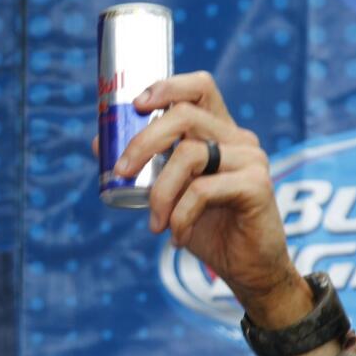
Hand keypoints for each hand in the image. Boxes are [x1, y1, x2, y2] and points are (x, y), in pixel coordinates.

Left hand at [109, 71, 309, 328]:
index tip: (136, 105)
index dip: (167, 86)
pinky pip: (202, 190)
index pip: (199, 87)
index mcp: (218, 131)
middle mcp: (238, 137)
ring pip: (189, 154)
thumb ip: (141, 167)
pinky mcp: (258, 184)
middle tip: (121, 172)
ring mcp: (251, 158)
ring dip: (160, 191)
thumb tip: (97, 142)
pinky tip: (178, 237)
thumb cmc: (207, 227)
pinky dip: (181, 215)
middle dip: (143, 142)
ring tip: (155, 222)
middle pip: (184, 115)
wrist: (247, 268)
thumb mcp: (167, 193)